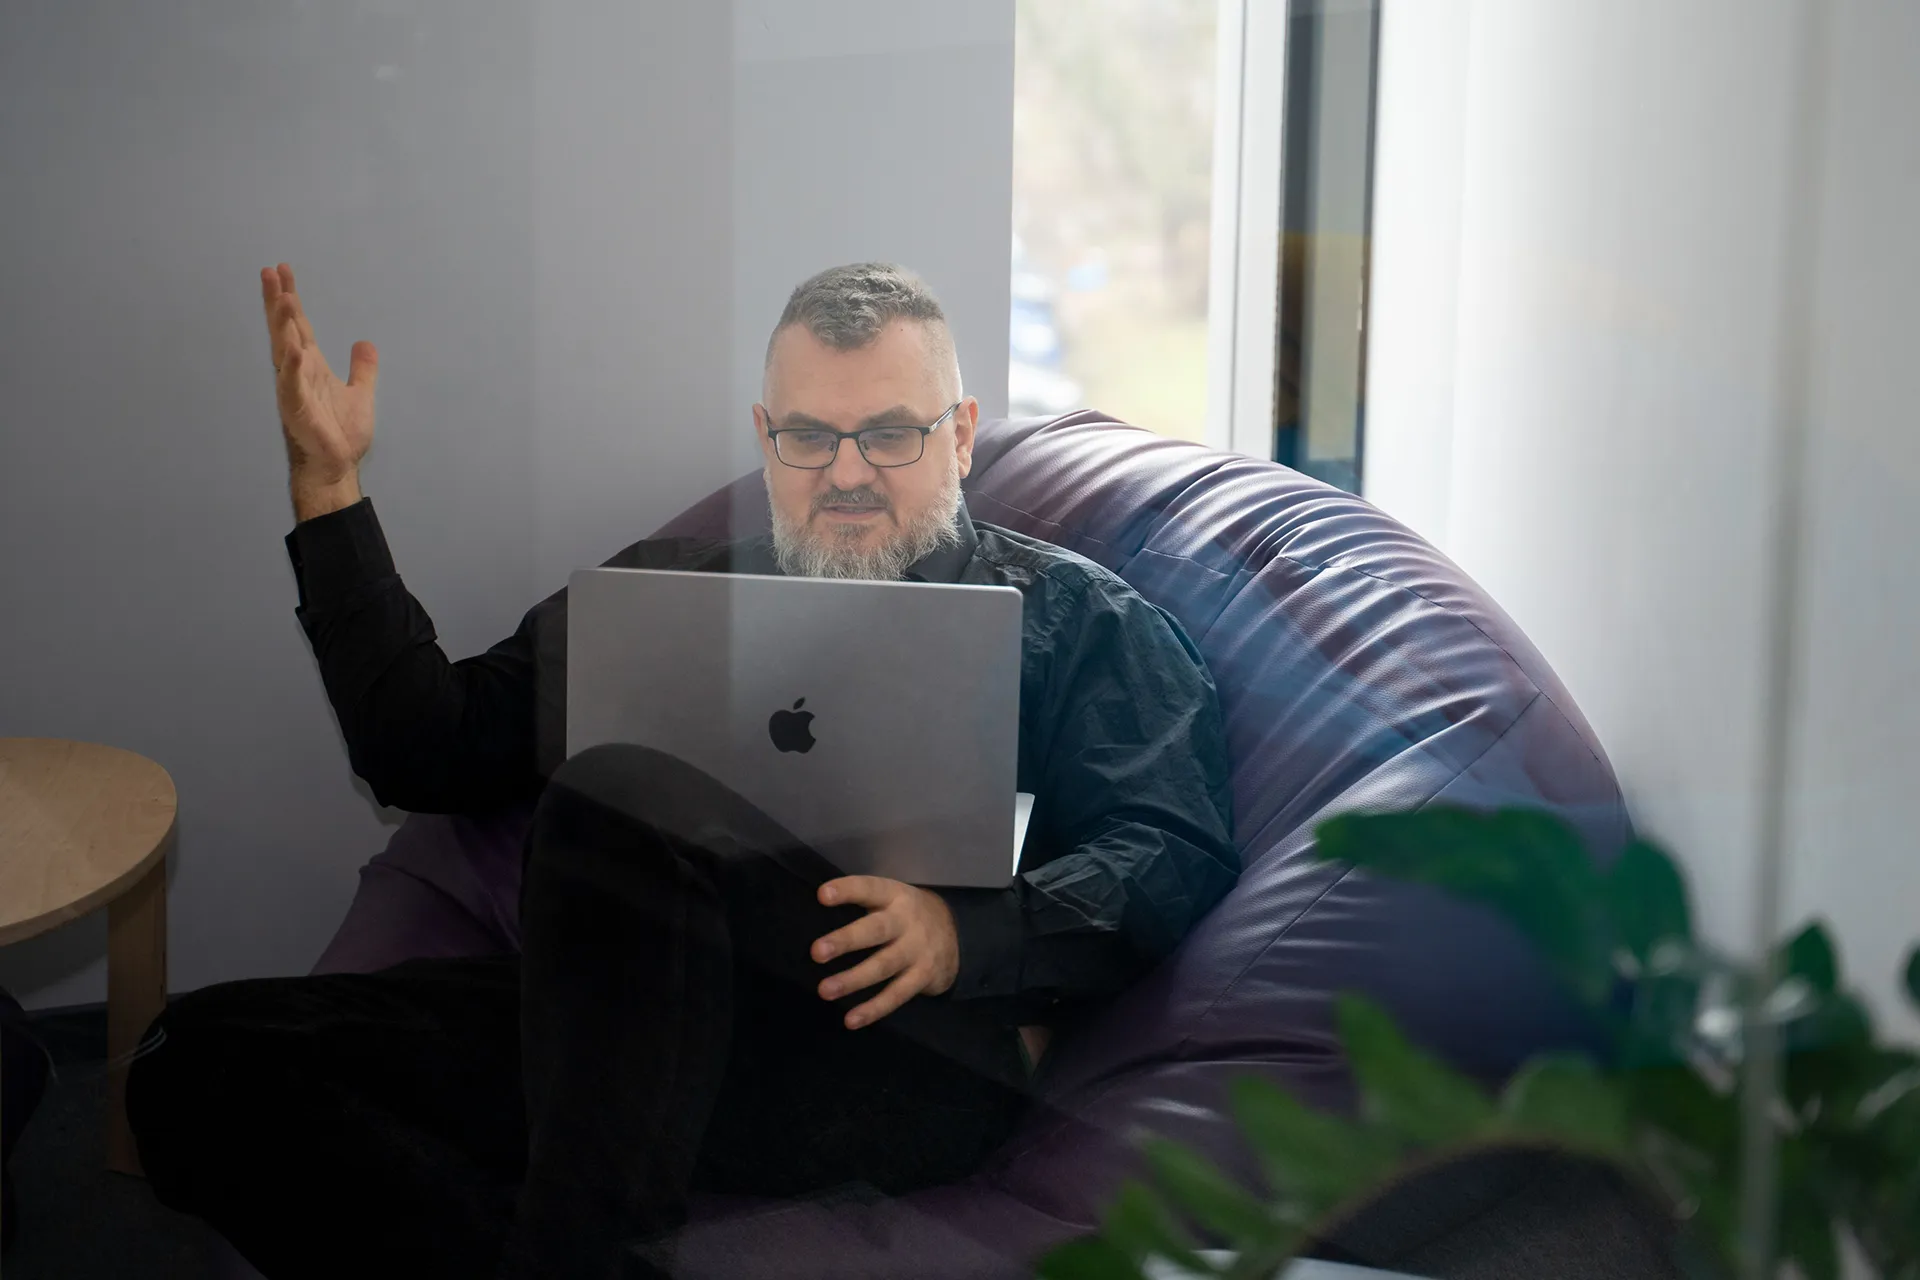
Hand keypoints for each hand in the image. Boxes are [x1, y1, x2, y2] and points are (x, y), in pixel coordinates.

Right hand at [261, 263, 377, 511]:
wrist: (337, 466)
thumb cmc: (340, 434)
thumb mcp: (360, 394)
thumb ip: (362, 369)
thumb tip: (365, 342)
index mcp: (311, 366)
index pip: (298, 326)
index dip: (291, 299)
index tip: (283, 271)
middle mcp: (298, 372)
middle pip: (284, 329)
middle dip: (278, 301)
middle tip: (270, 271)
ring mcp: (294, 390)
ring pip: (286, 350)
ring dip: (284, 325)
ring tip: (284, 298)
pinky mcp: (297, 410)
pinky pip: (293, 385)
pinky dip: (293, 368)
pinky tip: (295, 349)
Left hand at [811, 876, 959, 1029]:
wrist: (956, 935)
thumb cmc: (906, 916)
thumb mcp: (891, 899)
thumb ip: (862, 903)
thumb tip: (814, 914)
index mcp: (894, 896)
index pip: (870, 888)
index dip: (848, 890)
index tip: (822, 895)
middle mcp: (906, 922)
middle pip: (875, 930)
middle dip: (846, 941)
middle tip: (816, 952)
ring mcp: (917, 950)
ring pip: (883, 966)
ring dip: (853, 980)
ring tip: (824, 990)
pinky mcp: (923, 976)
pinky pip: (896, 995)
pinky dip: (874, 1009)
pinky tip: (851, 1020)